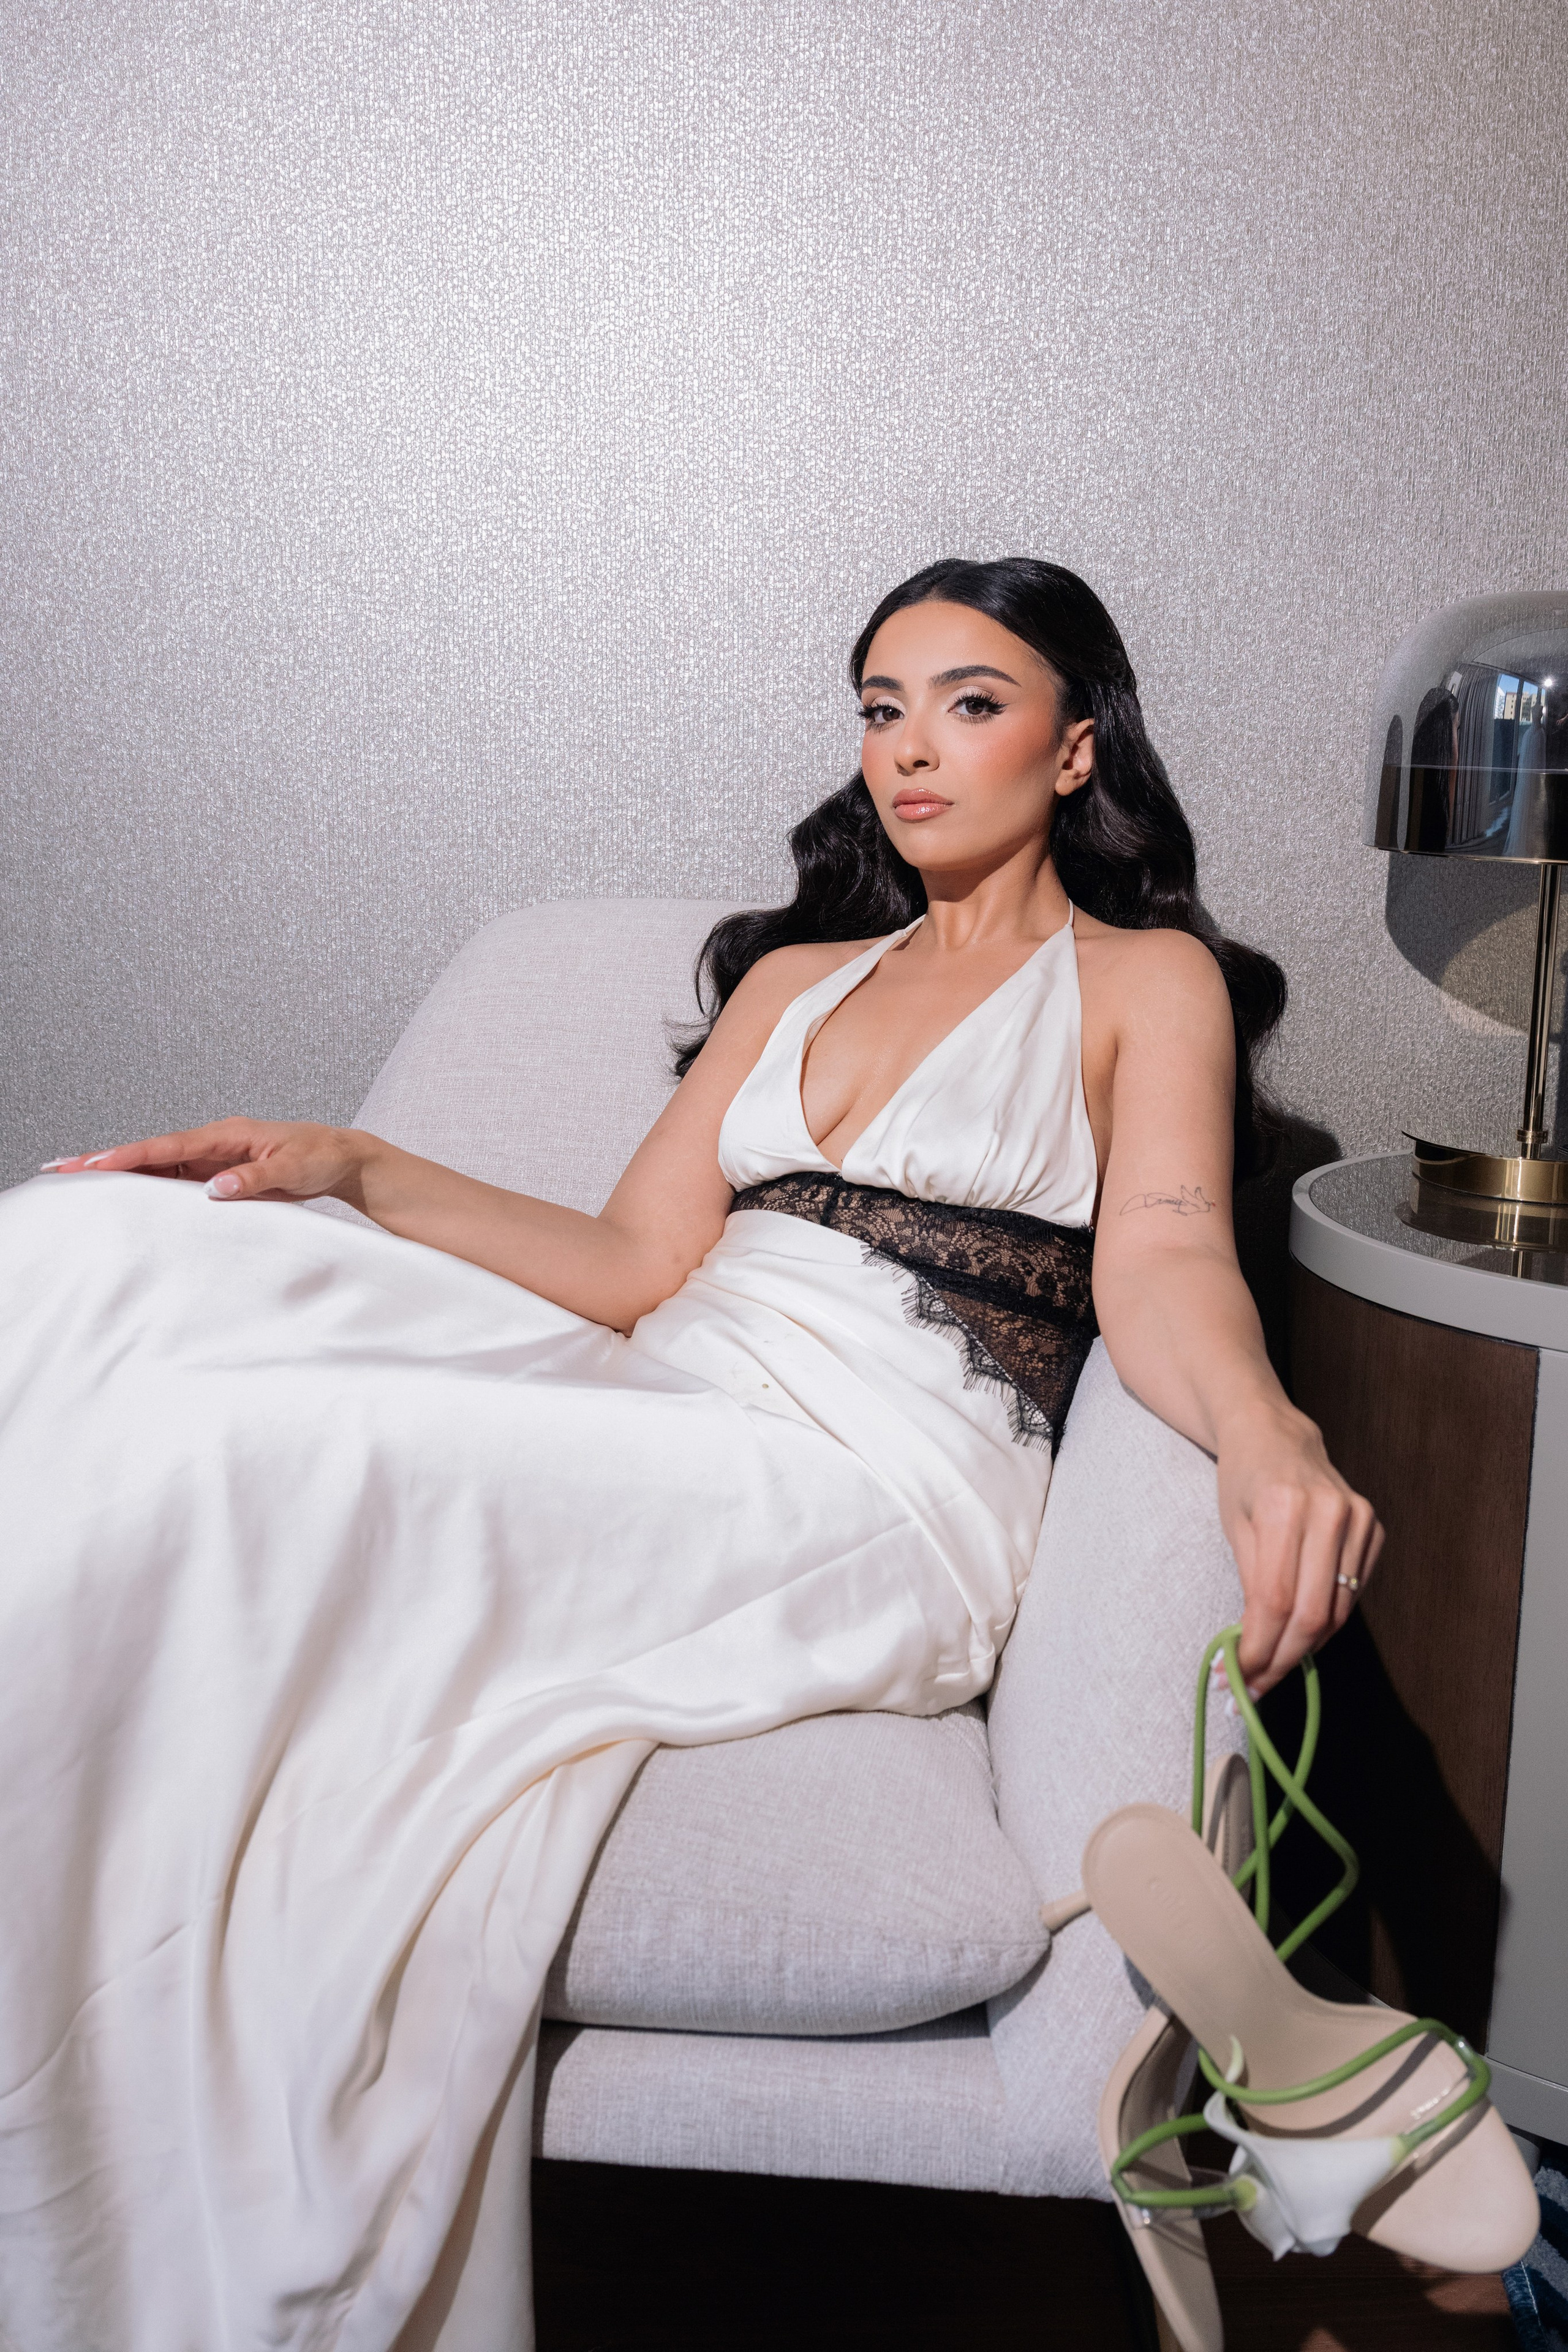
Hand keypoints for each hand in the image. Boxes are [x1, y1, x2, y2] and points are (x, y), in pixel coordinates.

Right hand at [42, 1118, 370, 1205]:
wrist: (339, 1158)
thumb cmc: (319, 1156)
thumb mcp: (292, 1169)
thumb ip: (253, 1180)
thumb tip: (215, 1189)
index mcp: (227, 1134)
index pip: (170, 1147)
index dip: (131, 1156)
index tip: (98, 1164)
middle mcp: (213, 1142)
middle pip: (151, 1153)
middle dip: (107, 1159)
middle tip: (62, 1168)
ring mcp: (212, 1157)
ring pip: (158, 1166)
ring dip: (120, 1174)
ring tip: (77, 1180)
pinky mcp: (217, 1173)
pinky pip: (176, 1180)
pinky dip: (147, 1186)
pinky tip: (123, 1196)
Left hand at [1215, 1400, 1382, 1695]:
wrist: (1275, 1434)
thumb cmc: (1244, 1481)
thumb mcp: (1234, 1529)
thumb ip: (1250, 1588)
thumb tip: (1254, 1653)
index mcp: (1283, 1506)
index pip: (1274, 1600)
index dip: (1257, 1649)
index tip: (1235, 1679)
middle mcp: (1330, 1511)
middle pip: (1312, 1613)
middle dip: (1280, 1660)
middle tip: (1252, 1689)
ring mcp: (1360, 1518)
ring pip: (1337, 1611)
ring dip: (1303, 1649)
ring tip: (1271, 1668)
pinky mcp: (1375, 1528)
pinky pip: (1352, 1593)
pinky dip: (1326, 1622)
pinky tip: (1298, 1633)